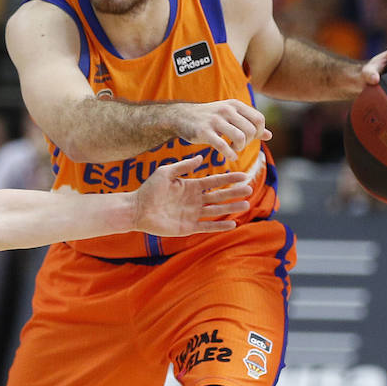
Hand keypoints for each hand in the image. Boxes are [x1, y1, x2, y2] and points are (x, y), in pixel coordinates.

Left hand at [131, 155, 251, 234]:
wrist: (136, 210)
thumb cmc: (148, 190)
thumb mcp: (166, 173)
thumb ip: (183, 166)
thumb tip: (201, 157)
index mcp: (191, 186)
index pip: (215, 182)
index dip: (229, 179)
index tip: (243, 175)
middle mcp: (194, 200)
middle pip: (219, 196)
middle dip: (234, 192)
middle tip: (250, 189)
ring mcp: (192, 214)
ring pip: (216, 211)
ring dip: (231, 208)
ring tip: (245, 204)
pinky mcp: (187, 227)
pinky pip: (207, 226)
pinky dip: (219, 226)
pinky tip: (232, 223)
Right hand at [174, 100, 270, 164]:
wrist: (181, 116)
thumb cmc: (209, 118)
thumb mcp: (230, 116)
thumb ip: (249, 124)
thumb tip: (269, 135)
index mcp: (235, 105)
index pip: (259, 119)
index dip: (258, 132)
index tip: (249, 138)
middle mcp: (227, 110)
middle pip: (251, 129)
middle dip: (248, 142)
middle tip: (239, 145)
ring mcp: (215, 120)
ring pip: (240, 137)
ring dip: (239, 147)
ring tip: (233, 149)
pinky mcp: (204, 132)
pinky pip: (223, 146)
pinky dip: (230, 154)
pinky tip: (229, 156)